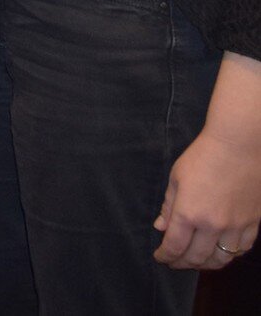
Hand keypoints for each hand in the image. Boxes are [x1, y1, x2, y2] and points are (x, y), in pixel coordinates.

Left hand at [155, 53, 260, 268]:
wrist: (240, 146)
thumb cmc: (204, 157)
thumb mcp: (177, 179)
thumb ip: (169, 206)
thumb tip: (161, 227)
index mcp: (190, 213)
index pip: (175, 246)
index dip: (165, 256)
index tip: (160, 258)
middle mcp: (214, 224)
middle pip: (197, 258)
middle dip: (182, 264)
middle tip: (174, 262)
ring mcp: (236, 226)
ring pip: (222, 259)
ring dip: (206, 264)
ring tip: (196, 262)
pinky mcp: (253, 223)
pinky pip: (242, 249)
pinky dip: (229, 255)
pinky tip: (221, 252)